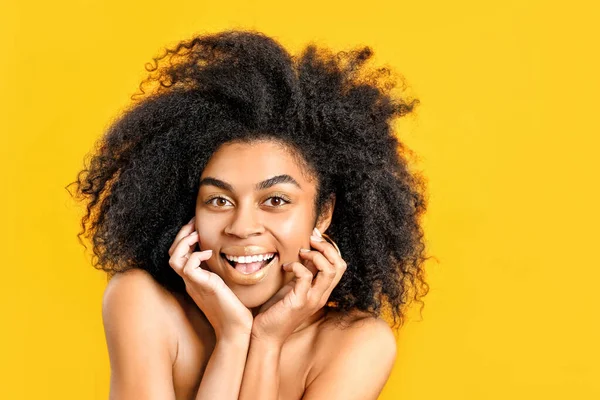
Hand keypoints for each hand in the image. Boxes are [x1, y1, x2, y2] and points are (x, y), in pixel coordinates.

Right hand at [168, 217, 252, 340]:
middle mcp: (191, 281)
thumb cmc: (234, 310)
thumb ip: (220, 272)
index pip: (180, 255)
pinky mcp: (203, 287)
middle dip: (181, 235)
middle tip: (194, 223)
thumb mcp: (225, 285)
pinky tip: (209, 253)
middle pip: (172, 253)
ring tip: (197, 235)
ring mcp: (194, 284)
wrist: (236, 330)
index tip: (197, 226)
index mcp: (195, 280)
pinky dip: (195, 256)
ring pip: (173, 259)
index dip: (185, 238)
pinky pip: (187, 267)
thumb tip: (226, 257)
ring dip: (183, 243)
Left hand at [252, 231, 346, 345]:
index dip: (330, 248)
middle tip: (311, 240)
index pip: (339, 266)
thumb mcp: (293, 287)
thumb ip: (302, 273)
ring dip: (315, 255)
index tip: (314, 238)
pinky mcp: (299, 301)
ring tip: (301, 252)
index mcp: (321, 291)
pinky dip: (297, 266)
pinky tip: (286, 266)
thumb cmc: (276, 311)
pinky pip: (306, 277)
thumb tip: (304, 252)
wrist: (265, 336)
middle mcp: (321, 295)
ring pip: (329, 270)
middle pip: (339, 265)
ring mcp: (312, 299)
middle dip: (327, 247)